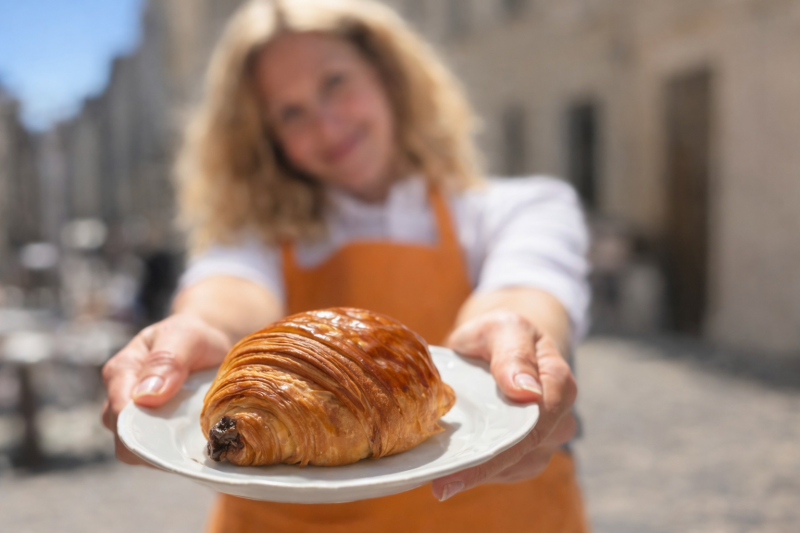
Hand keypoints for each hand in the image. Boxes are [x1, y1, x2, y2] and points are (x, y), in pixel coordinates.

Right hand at [101, 314, 231, 463]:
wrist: (211, 344)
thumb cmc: (192, 336)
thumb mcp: (185, 336)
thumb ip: (166, 360)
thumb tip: (144, 397)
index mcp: (122, 372)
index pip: (118, 411)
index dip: (140, 426)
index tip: (172, 429)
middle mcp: (122, 400)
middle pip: (125, 437)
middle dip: (154, 442)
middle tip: (191, 435)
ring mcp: (138, 419)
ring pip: (141, 451)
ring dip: (167, 450)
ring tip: (197, 437)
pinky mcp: (156, 434)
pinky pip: (160, 454)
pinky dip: (177, 453)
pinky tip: (198, 444)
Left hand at [431, 309, 577, 500]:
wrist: (504, 343)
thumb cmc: (502, 333)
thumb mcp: (505, 329)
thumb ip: (514, 355)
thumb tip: (527, 392)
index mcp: (558, 385)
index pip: (532, 427)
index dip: (496, 451)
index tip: (457, 470)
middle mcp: (559, 419)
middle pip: (522, 453)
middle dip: (481, 469)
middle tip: (439, 484)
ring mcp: (544, 440)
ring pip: (512, 467)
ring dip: (477, 471)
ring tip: (439, 475)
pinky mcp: (526, 452)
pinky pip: (504, 469)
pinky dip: (477, 469)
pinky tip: (451, 468)